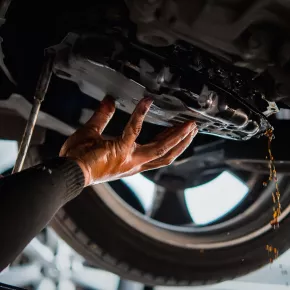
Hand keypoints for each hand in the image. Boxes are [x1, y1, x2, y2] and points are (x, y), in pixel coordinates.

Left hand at [60, 95, 197, 185]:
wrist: (68, 171)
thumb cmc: (79, 158)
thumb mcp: (93, 133)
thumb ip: (104, 116)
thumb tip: (110, 101)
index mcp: (131, 161)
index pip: (157, 153)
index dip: (171, 143)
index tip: (179, 131)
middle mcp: (134, 163)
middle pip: (166, 154)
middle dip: (182, 141)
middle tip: (193, 126)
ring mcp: (129, 158)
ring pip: (161, 148)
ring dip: (176, 136)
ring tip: (188, 123)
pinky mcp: (120, 150)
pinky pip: (134, 130)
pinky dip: (140, 115)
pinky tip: (147, 101)